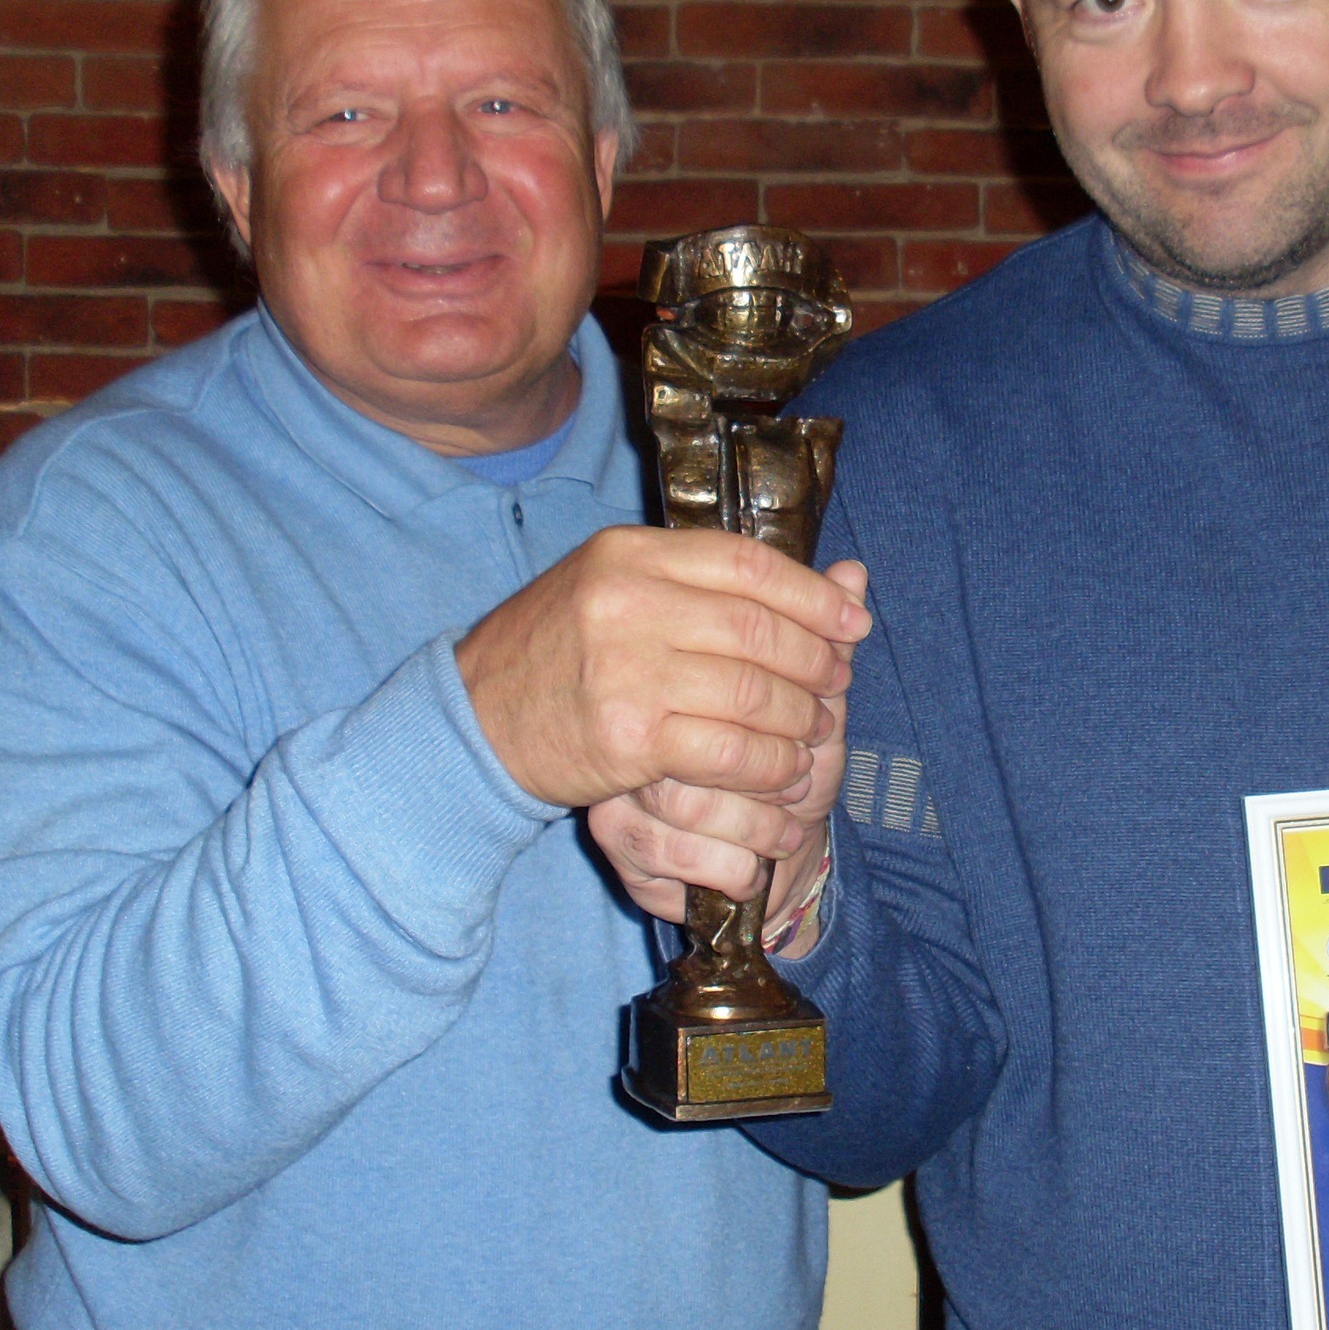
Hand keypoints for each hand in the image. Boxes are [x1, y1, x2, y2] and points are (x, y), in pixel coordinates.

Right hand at [458, 528, 867, 808]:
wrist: (473, 721)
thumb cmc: (555, 653)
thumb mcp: (617, 590)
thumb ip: (713, 583)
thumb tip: (843, 579)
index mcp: (631, 555)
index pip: (748, 563)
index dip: (814, 595)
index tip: (855, 622)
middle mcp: (629, 602)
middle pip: (760, 629)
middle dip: (816, 662)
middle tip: (841, 683)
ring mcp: (626, 670)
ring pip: (754, 693)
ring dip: (800, 720)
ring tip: (816, 733)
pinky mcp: (628, 737)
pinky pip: (729, 751)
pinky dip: (769, 765)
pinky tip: (781, 773)